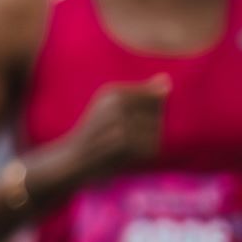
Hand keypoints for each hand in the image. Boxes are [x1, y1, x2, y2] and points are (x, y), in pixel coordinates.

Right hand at [49, 75, 171, 191]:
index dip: (150, 110)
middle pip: (158, 110)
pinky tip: (125, 155)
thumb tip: (167, 80)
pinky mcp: (126, 143)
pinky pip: (152, 146)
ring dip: (147, 140)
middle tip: (122, 134)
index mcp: (113, 92)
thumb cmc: (97, 132)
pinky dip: (143, 154)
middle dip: (149, 123)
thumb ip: (142, 92)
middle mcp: (117, 104)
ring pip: (157, 128)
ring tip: (123, 145)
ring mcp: (122, 123)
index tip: (127, 121)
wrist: (74, 161)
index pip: (156, 94)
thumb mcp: (113, 106)